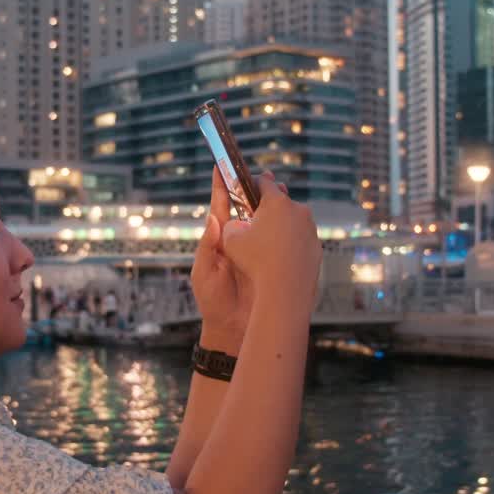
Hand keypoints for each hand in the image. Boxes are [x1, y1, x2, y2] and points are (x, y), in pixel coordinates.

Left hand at [191, 168, 287, 353]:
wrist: (234, 330)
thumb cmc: (213, 302)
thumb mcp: (203, 274)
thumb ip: (208, 247)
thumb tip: (213, 218)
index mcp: (220, 239)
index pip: (221, 206)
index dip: (222, 185)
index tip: (221, 163)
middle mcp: (239, 240)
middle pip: (247, 207)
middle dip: (253, 188)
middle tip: (262, 175)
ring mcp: (257, 250)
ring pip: (266, 219)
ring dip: (271, 203)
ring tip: (277, 189)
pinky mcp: (272, 261)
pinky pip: (279, 239)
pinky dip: (285, 226)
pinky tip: (290, 214)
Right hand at [220, 172, 321, 312]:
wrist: (285, 290)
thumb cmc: (255, 262)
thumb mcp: (231, 240)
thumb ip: (231, 225)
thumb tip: (236, 225)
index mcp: (277, 202)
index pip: (264, 182)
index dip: (251, 184)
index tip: (244, 190)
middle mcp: (298, 210)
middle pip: (281, 201)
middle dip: (267, 207)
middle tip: (254, 218)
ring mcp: (310, 229)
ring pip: (293, 221)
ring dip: (280, 226)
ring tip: (266, 242)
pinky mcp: (317, 247)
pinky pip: (300, 239)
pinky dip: (291, 244)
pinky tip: (279, 257)